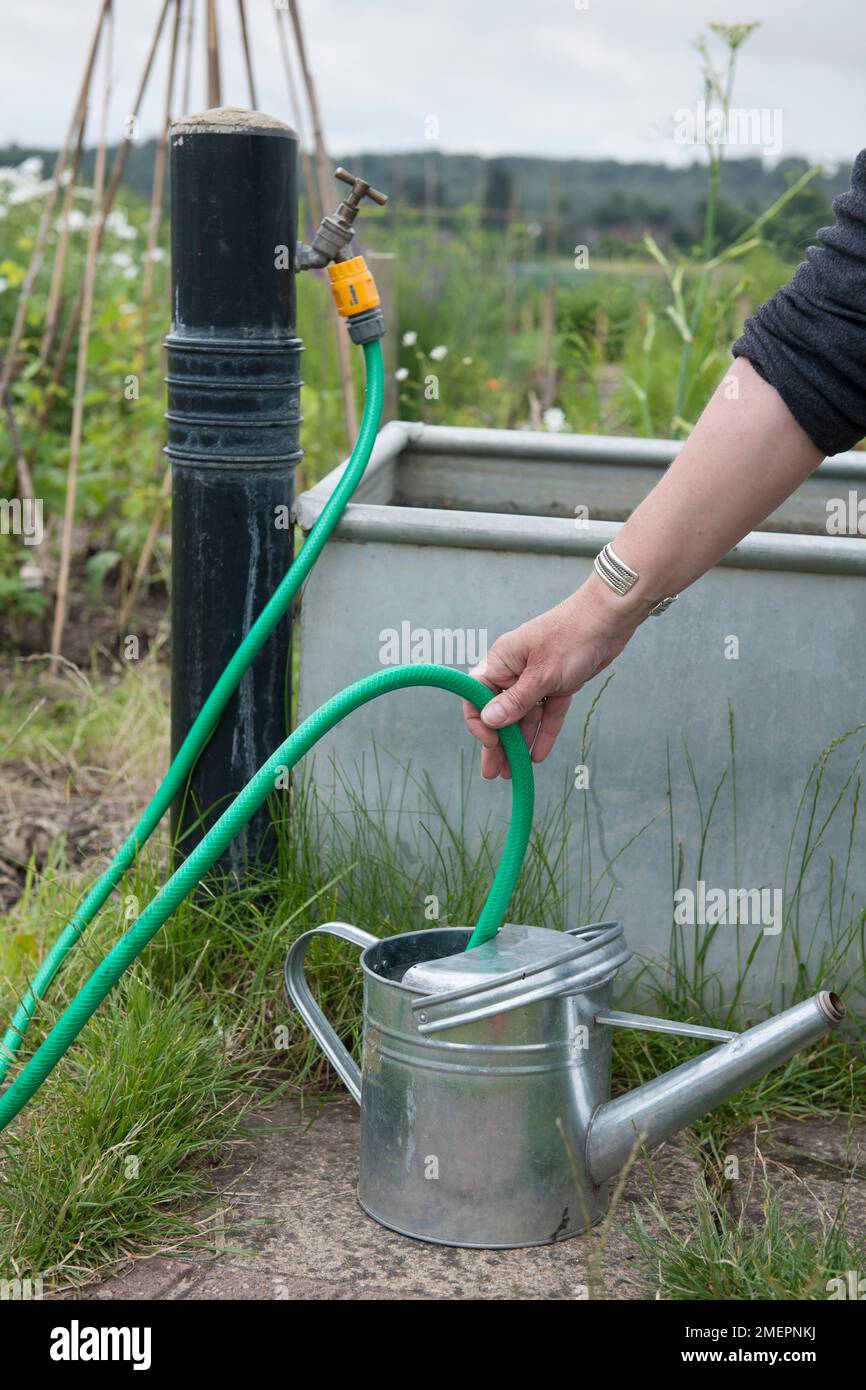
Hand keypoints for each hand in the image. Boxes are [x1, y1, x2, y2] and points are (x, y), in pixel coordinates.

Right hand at [462, 576, 641, 778]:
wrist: (609, 619)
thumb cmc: (572, 637)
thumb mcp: (542, 675)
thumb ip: (516, 702)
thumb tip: (489, 721)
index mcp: (501, 661)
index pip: (477, 696)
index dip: (480, 722)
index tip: (491, 743)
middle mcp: (514, 670)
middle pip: (500, 712)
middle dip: (497, 743)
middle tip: (493, 772)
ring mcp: (537, 677)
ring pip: (524, 715)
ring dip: (520, 742)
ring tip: (514, 771)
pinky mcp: (558, 682)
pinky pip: (547, 712)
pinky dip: (544, 731)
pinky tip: (538, 755)